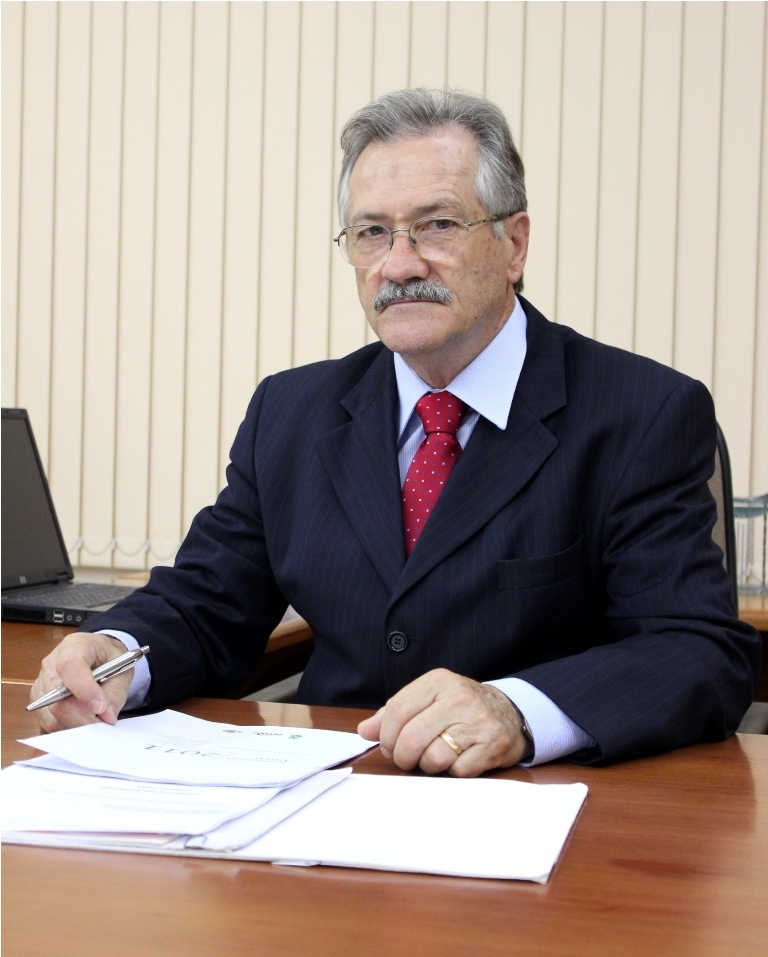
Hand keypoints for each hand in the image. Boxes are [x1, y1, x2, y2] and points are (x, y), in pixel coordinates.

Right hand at [30, 632, 133, 732]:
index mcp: (75, 646)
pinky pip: (49, 721)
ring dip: (75, 724)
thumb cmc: (109, 658)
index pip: (70, 666)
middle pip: (57, 697)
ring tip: (95, 720)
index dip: (83, 689)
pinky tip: (83, 720)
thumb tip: (106, 717)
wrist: (98, 654)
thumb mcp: (122, 668)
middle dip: (82, 716)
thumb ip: (115, 692)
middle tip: (102, 724)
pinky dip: (68, 727)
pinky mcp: (39, 700)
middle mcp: (52, 663)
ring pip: (51, 714)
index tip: (100, 707)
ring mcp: (42, 682)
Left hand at [357, 668, 529, 776]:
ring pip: (433, 757)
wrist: (510, 713)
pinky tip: (457, 760)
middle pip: (412, 737)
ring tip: (435, 757)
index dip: (386, 735)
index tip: (389, 746)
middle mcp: (458, 698)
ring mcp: (477, 722)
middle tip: (407, 759)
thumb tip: (364, 730)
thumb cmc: (460, 709)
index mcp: (438, 681)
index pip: (397, 710)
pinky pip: (457, 771)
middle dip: (403, 756)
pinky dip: (452, 772)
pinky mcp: (492, 746)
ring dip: (428, 766)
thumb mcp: (428, 699)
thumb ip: (395, 713)